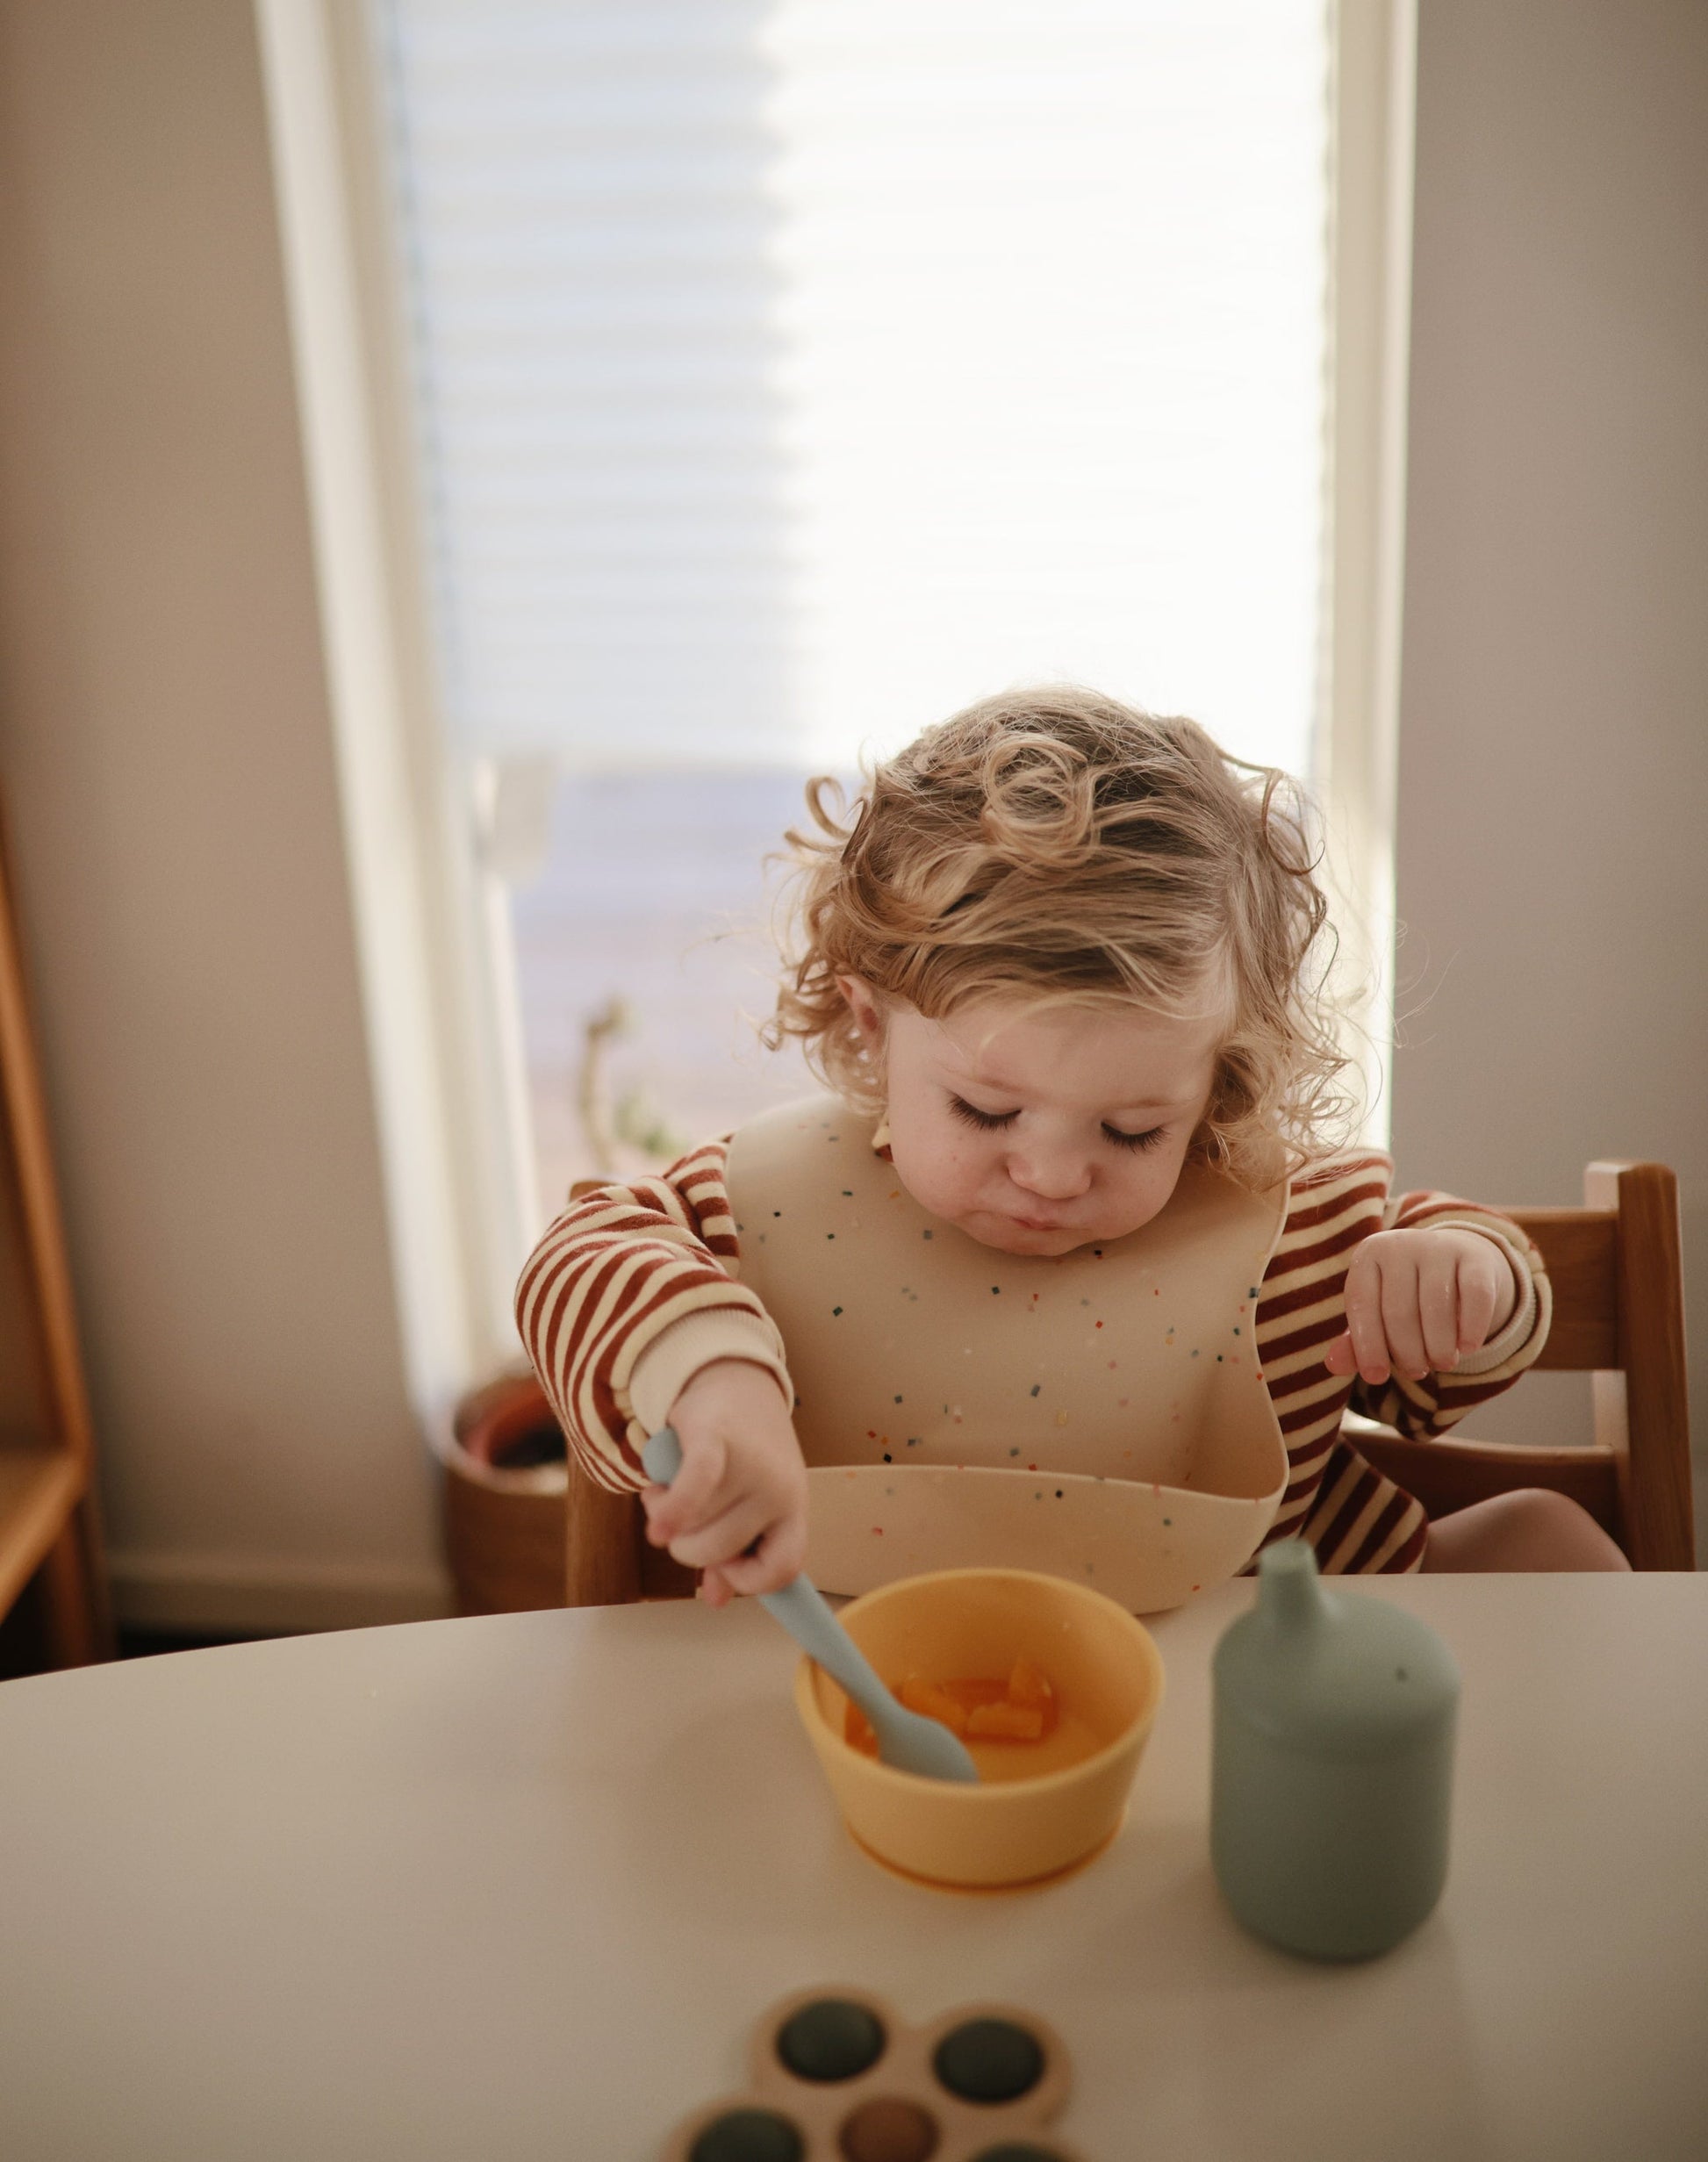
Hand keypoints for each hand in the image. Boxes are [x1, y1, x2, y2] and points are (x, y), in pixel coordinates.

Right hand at [641, 1359, 807, 1607]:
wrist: (735, 1379)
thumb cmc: (743, 1452)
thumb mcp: (750, 1504)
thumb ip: (734, 1551)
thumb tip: (715, 1598)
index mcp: (793, 1509)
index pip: (782, 1569)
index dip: (746, 1580)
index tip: (721, 1568)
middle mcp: (779, 1489)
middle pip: (717, 1551)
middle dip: (685, 1545)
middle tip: (680, 1519)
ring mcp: (750, 1464)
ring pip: (691, 1525)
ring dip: (664, 1515)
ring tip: (667, 1489)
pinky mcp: (715, 1437)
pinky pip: (692, 1489)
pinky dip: (671, 1511)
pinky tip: (657, 1525)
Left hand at [1324, 1229, 1518, 1386]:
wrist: (1453, 1260)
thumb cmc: (1404, 1295)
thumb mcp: (1375, 1312)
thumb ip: (1354, 1340)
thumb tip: (1334, 1365)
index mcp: (1368, 1255)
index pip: (1361, 1305)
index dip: (1367, 1346)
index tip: (1376, 1378)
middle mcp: (1400, 1244)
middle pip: (1399, 1311)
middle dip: (1407, 1353)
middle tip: (1416, 1371)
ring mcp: (1439, 1247)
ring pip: (1437, 1307)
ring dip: (1439, 1347)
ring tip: (1441, 1363)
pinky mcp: (1475, 1257)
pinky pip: (1476, 1297)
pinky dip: (1471, 1329)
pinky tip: (1467, 1348)